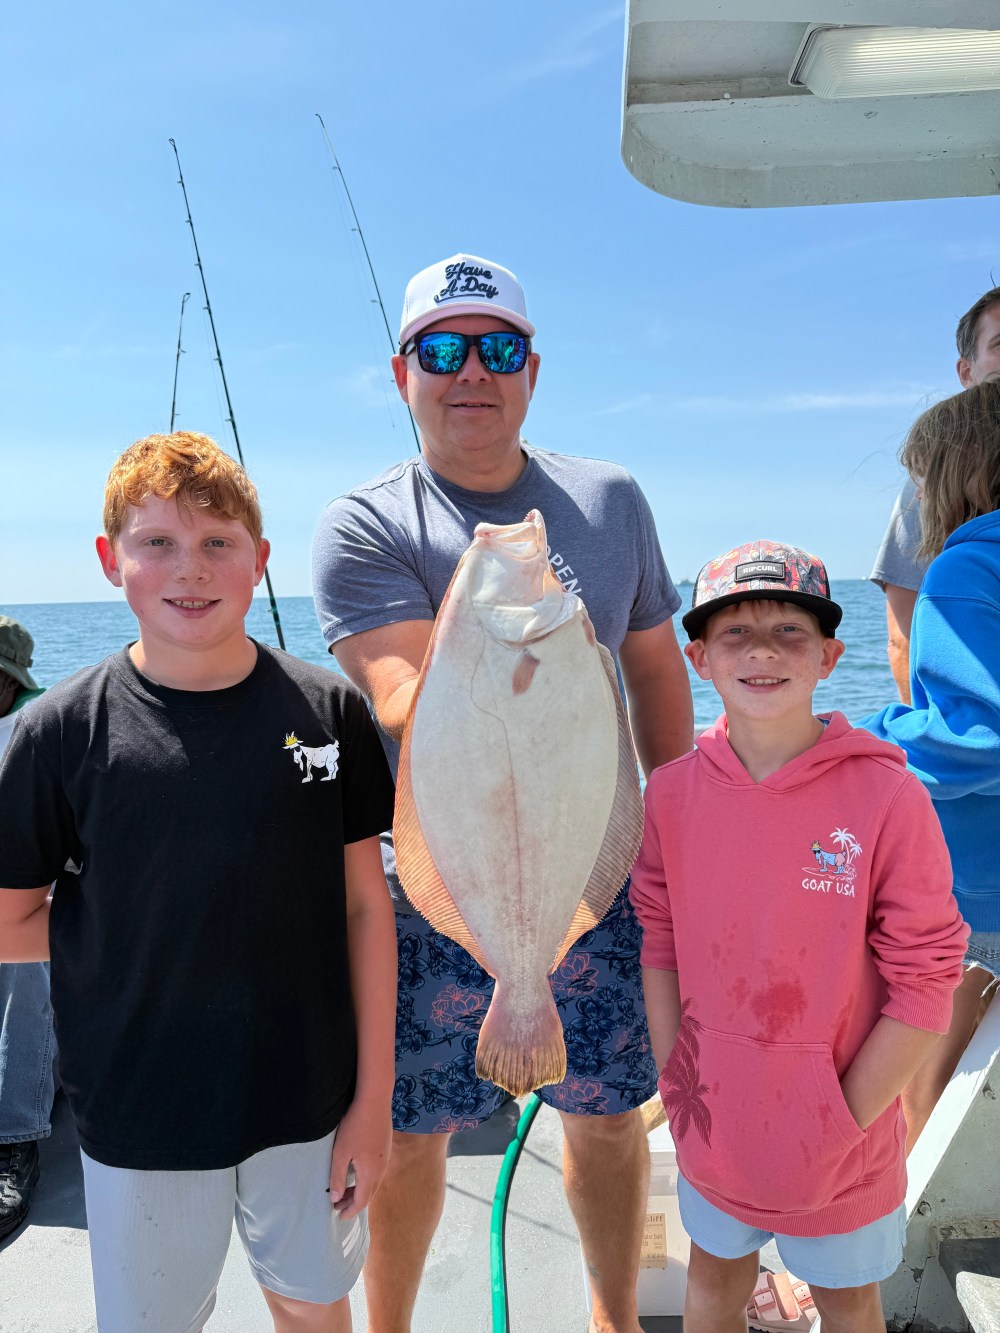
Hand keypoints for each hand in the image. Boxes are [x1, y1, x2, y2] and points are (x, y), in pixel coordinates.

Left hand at [328, 1096, 392, 1220]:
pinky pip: (376, 1171)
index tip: (338, 1215)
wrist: (375, 1099)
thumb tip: (336, 1198)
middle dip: (353, 1202)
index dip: (350, 1211)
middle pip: (369, 1193)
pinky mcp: (385, 1146)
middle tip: (337, 1205)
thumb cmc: (355, 1126)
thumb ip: (338, 1177)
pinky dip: (365, 1178)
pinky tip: (356, 1171)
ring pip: (373, 1182)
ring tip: (344, 1190)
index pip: (362, 1201)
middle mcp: (382, 1168)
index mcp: (371, 1173)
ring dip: (359, 1189)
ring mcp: (385, 1157)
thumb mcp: (341, 1153)